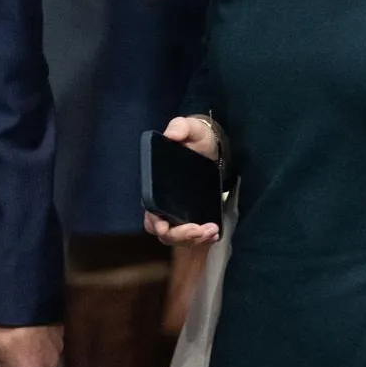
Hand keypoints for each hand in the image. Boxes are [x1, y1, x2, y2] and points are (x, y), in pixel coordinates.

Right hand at [143, 116, 221, 247]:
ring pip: (180, 239)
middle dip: (182, 236)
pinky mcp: (194, 216)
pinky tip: (215, 232)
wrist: (210, 147)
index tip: (166, 227)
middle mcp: (165, 205)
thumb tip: (171, 135)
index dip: (156, 224)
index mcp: (157, 188)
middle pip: (165, 233)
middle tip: (202, 230)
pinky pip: (194, 237)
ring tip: (213, 231)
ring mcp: (180, 213)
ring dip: (195, 239)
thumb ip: (180, 127)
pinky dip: (203, 239)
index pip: (150, 214)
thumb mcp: (190, 128)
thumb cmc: (195, 138)